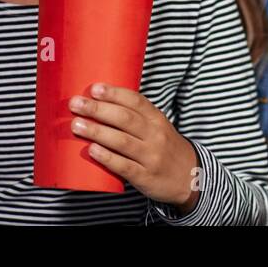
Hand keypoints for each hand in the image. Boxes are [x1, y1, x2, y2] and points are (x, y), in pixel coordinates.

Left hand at [69, 82, 199, 213]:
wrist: (191, 177)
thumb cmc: (164, 147)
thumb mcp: (157, 127)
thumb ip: (134, 116)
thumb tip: (97, 103)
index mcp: (157, 119)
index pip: (135, 101)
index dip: (114, 94)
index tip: (94, 89)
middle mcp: (155, 136)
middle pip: (125, 119)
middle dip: (98, 110)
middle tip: (76, 104)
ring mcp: (151, 157)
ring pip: (122, 141)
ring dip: (97, 132)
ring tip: (77, 125)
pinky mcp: (145, 177)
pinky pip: (124, 166)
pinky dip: (107, 157)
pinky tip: (92, 150)